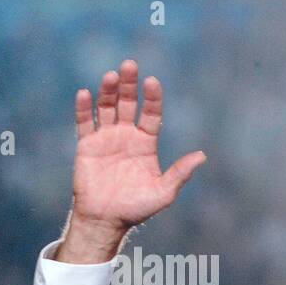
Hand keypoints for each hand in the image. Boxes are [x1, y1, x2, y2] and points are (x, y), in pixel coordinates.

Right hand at [70, 59, 205, 230]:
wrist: (106, 219)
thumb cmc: (137, 208)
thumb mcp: (163, 192)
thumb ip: (180, 173)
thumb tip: (201, 156)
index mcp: (146, 144)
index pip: (150, 114)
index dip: (152, 98)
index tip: (152, 82)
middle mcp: (127, 136)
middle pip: (127, 104)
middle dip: (129, 85)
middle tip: (130, 65)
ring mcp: (106, 139)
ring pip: (106, 108)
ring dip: (107, 91)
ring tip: (110, 75)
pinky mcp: (86, 145)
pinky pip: (84, 123)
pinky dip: (84, 109)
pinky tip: (85, 94)